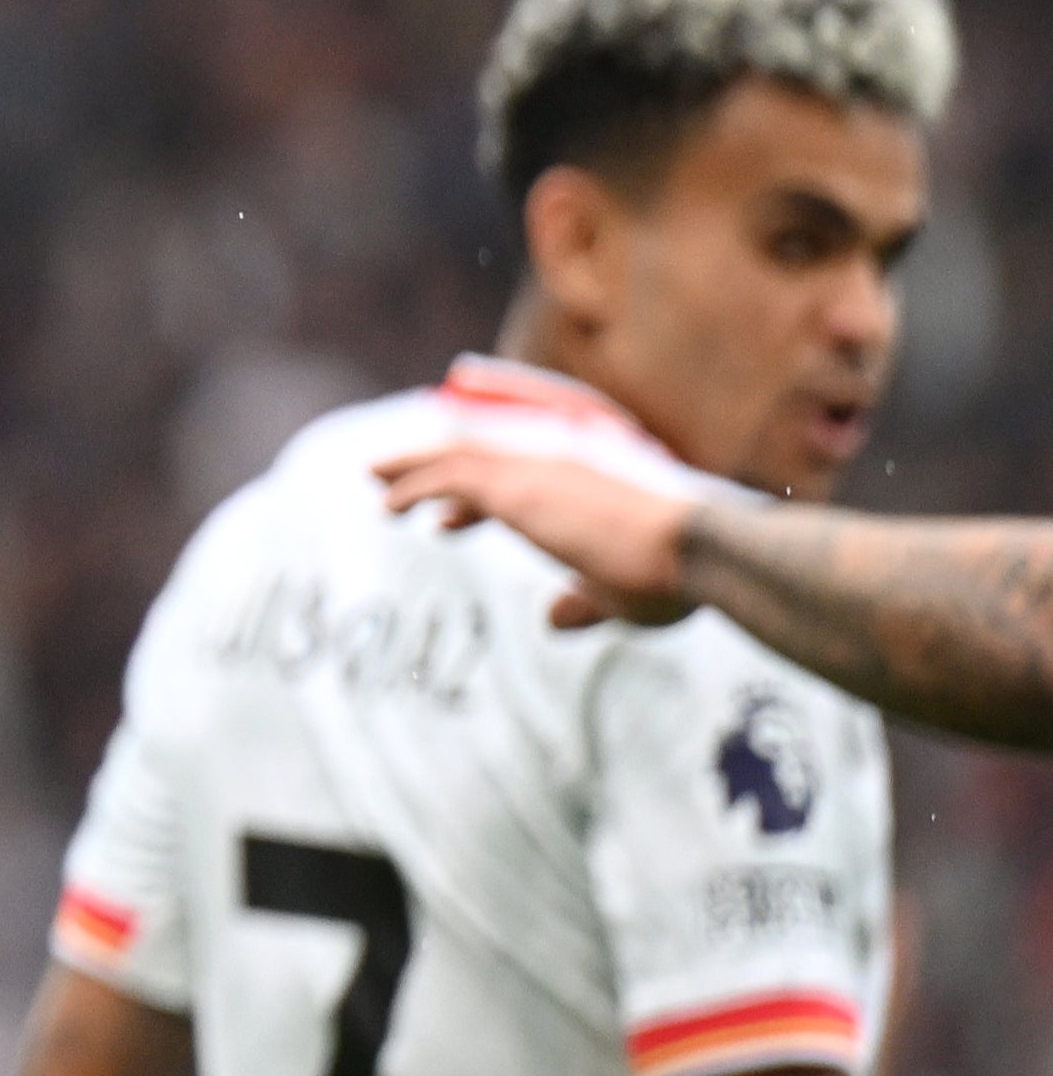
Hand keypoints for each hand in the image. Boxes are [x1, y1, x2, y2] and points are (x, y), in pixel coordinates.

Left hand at [378, 442, 700, 631]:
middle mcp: (558, 466)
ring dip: (413, 469)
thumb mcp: (622, 595)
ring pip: (459, 458)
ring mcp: (539, 470)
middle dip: (431, 468)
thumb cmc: (676, 577)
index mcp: (584, 486)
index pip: (517, 480)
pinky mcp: (519, 486)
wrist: (699, 551)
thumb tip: (552, 618)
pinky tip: (391, 506)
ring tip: (375, 480)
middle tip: (387, 480)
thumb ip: (585, 603)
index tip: (445, 524)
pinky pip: (451, 477)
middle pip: (479, 457)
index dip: (474, 500)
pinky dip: (416, 485)